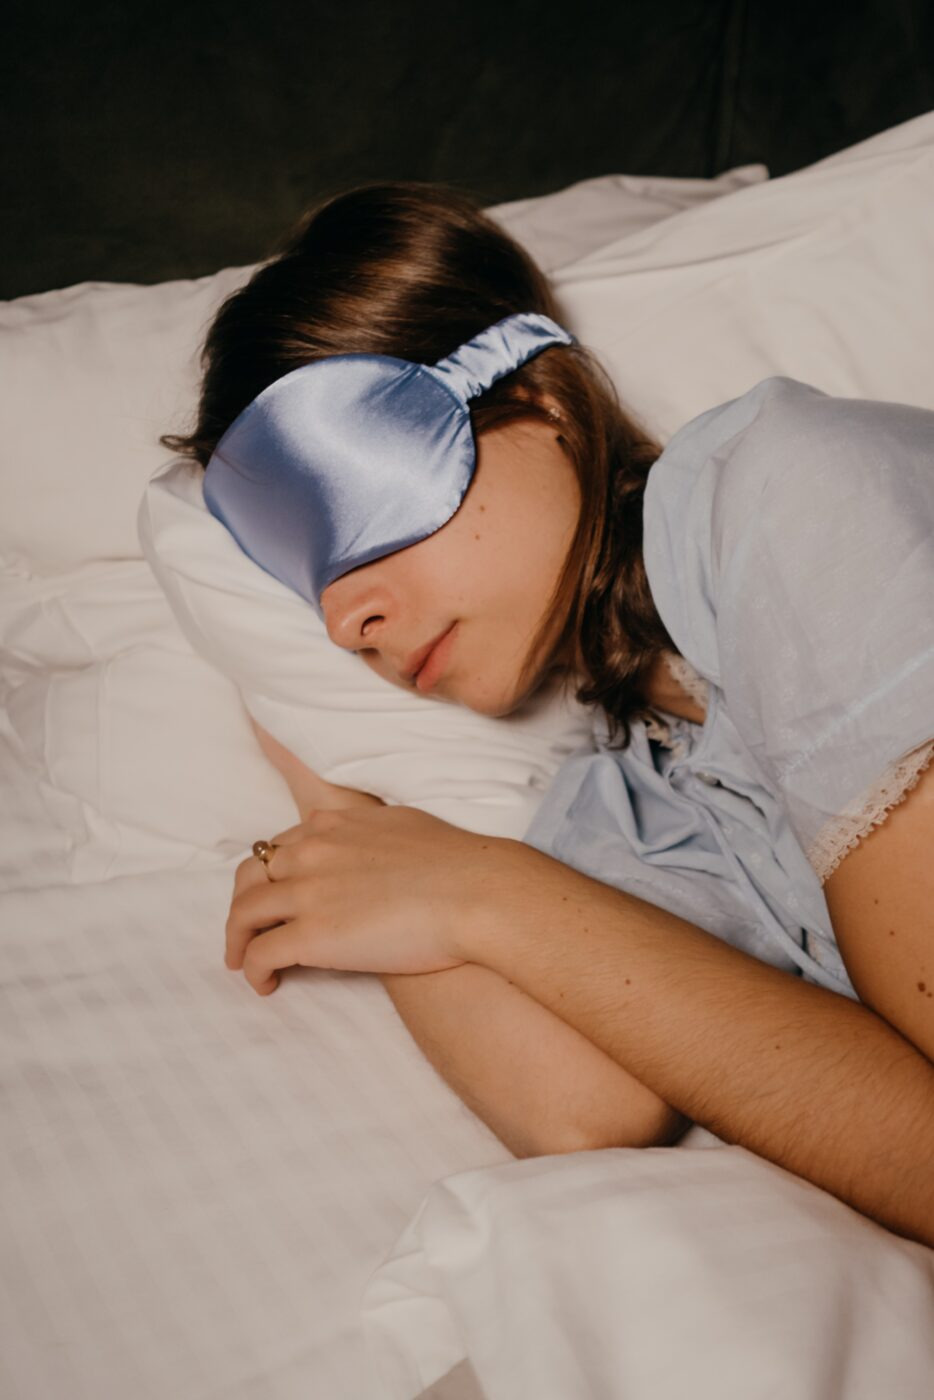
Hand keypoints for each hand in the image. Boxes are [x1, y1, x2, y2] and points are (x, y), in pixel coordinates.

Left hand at [224, 805, 525, 992]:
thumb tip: (378, 843)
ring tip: (242, 961)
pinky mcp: (312, 936)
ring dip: (238, 940)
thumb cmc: (458, 864)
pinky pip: (261, 954)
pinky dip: (253, 971)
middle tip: (248, 929)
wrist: (477, 893)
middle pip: (252, 874)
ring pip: (244, 914)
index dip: (273, 872)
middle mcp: (312, 851)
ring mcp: (308, 892)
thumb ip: (376, 832)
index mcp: (334, 823)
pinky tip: (266, 984)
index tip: (276, 893)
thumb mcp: (407, 825)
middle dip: (244, 903)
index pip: (282, 844)